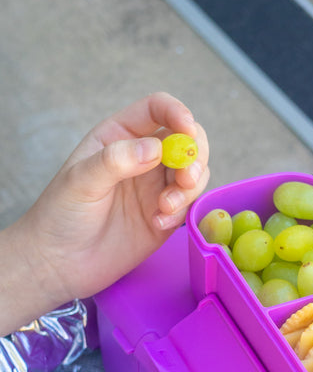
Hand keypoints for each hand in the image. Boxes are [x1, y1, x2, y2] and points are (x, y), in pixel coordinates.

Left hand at [3, 92, 208, 320]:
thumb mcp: (82, 181)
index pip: (157, 109)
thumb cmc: (61, 215)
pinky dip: (183, 212)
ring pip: (194, 172)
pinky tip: (159, 224)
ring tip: (165, 208)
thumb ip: (116, 160)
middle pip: (187, 140)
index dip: (178, 113)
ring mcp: (156, 186)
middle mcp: (143, 157)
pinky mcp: (166, 215)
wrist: (60, 262)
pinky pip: (189, 204)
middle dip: (194, 155)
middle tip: (186, 179)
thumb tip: (155, 148)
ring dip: (190, 188)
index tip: (188, 130)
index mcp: (119, 136)